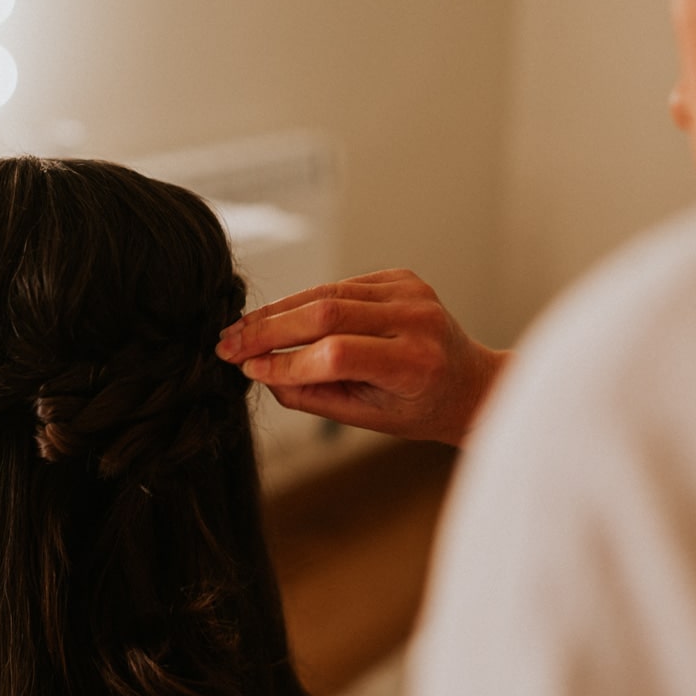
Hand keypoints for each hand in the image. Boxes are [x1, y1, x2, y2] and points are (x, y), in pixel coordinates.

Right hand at [215, 269, 509, 446]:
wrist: (468, 382)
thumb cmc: (419, 407)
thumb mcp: (367, 417)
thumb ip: (313, 395)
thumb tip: (261, 372)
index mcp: (414, 363)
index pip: (337, 354)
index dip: (286, 362)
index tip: (249, 371)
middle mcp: (416, 319)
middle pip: (326, 313)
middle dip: (268, 330)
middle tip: (228, 345)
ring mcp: (410, 292)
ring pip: (326, 292)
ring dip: (277, 312)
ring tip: (240, 331)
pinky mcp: (400, 277)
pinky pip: (339, 285)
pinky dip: (304, 302)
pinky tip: (277, 318)